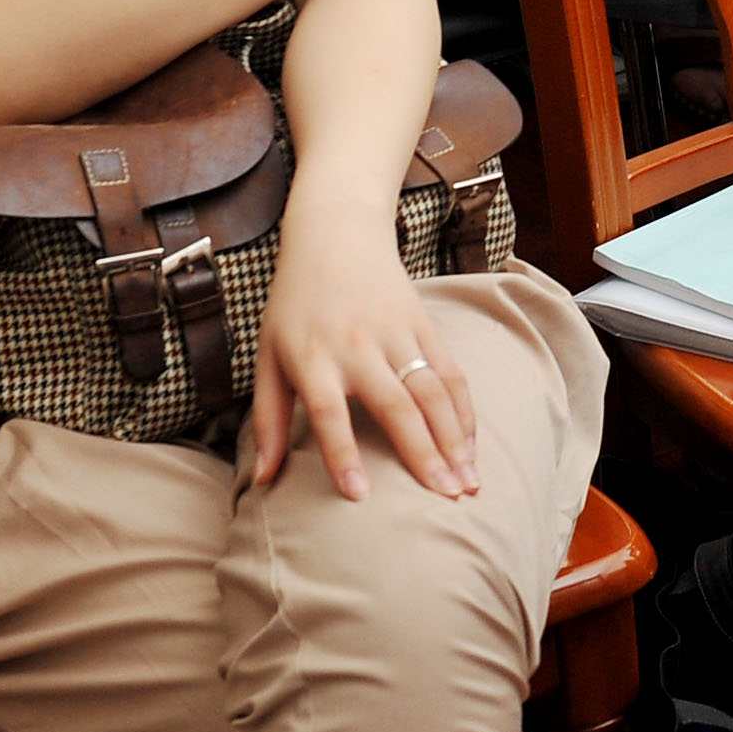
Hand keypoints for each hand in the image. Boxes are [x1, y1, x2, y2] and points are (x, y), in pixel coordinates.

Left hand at [248, 179, 480, 500]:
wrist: (336, 233)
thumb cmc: (294, 303)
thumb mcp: (268, 355)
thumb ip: (268, 419)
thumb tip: (261, 481)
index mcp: (312, 357)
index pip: (329, 412)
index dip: (343, 454)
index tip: (360, 496)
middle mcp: (357, 346)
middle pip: (396, 404)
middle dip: (423, 453)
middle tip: (445, 498)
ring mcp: (396, 333)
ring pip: (433, 390)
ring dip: (454, 438)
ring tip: (468, 482)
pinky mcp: (424, 323)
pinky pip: (451, 372)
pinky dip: (464, 411)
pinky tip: (471, 445)